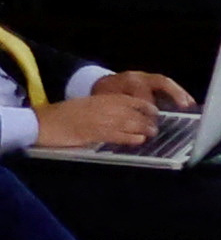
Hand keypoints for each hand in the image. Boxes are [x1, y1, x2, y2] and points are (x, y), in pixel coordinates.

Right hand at [35, 79, 171, 150]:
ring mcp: (102, 120)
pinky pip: (119, 136)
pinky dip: (131, 138)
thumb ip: (104, 108)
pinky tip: (139, 141)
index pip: (132, 100)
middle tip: (155, 127)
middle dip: (148, 120)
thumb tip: (121, 117)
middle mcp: (105, 107)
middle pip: (135, 113)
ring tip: (152, 134)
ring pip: (131, 124)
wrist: (45, 122)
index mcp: (102, 98)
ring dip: (144, 130)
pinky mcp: (97, 133)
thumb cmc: (64, 115)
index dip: (146, 107)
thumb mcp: (87, 105)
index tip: (154, 112)